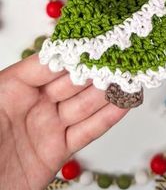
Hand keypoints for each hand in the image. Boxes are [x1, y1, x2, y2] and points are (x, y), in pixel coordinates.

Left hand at [0, 54, 127, 189]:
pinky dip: (107, 118)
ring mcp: (47, 126)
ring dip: (107, 91)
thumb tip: (47, 54)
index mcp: (11, 87)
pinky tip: (123, 104)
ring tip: (130, 75)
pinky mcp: (57, 151)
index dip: (71, 52)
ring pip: (83, 104)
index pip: (47, 63)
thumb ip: (17, 81)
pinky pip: (86, 131)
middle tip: (120, 55)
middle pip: (70, 81)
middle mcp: (32, 104)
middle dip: (95, 68)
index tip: (95, 39)